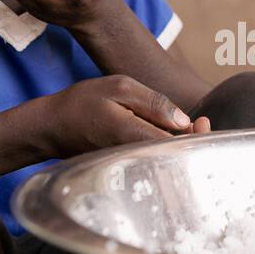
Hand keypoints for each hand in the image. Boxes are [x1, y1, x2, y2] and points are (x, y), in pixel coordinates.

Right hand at [45, 75, 210, 157]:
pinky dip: (165, 147)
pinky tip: (169, 134)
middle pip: (175, 156)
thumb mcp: (120, 88)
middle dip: (193, 140)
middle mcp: (134, 156)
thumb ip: (154, 102)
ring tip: (190, 126)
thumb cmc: (84, 103)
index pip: (177, 145)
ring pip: (165, 158)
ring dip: (180, 144)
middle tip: (202, 122)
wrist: (52, 127)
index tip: (202, 121)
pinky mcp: (127, 165)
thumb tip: (184, 121)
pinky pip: (154, 158)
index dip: (196, 135)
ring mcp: (130, 164)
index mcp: (134, 136)